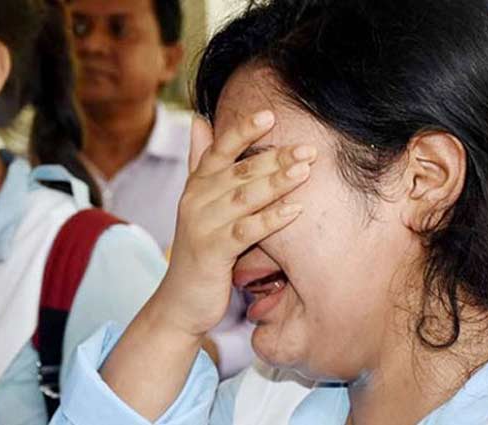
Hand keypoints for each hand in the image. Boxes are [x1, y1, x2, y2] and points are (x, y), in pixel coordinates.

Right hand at [156, 110, 316, 337]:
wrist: (180, 301)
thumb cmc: (201, 249)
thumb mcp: (199, 204)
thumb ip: (200, 163)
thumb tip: (199, 120)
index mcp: (196, 185)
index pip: (219, 149)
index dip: (242, 130)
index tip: (270, 115)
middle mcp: (196, 200)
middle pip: (239, 171)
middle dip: (275, 158)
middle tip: (308, 148)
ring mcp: (202, 225)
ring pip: (244, 197)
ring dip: (276, 182)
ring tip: (305, 170)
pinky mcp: (212, 252)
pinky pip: (246, 231)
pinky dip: (271, 220)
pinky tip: (295, 211)